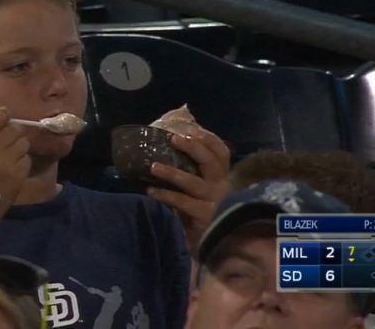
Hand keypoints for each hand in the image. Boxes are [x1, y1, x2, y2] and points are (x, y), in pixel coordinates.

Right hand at [0, 107, 30, 210]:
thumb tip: (0, 112)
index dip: (2, 115)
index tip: (4, 117)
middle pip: (13, 129)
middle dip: (13, 132)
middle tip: (7, 141)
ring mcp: (7, 164)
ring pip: (23, 142)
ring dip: (19, 146)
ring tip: (11, 155)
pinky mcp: (19, 175)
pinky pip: (27, 158)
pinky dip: (22, 161)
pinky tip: (13, 168)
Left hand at [147, 130, 229, 254]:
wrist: (215, 246)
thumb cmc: (202, 213)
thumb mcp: (201, 191)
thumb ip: (193, 172)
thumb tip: (172, 146)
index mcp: (223, 177)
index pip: (222, 152)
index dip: (208, 139)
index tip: (191, 129)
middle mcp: (222, 187)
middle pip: (212, 162)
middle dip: (193, 147)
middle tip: (172, 138)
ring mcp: (214, 202)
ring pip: (194, 182)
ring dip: (172, 173)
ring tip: (153, 166)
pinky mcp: (204, 217)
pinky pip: (182, 203)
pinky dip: (165, 195)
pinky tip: (150, 191)